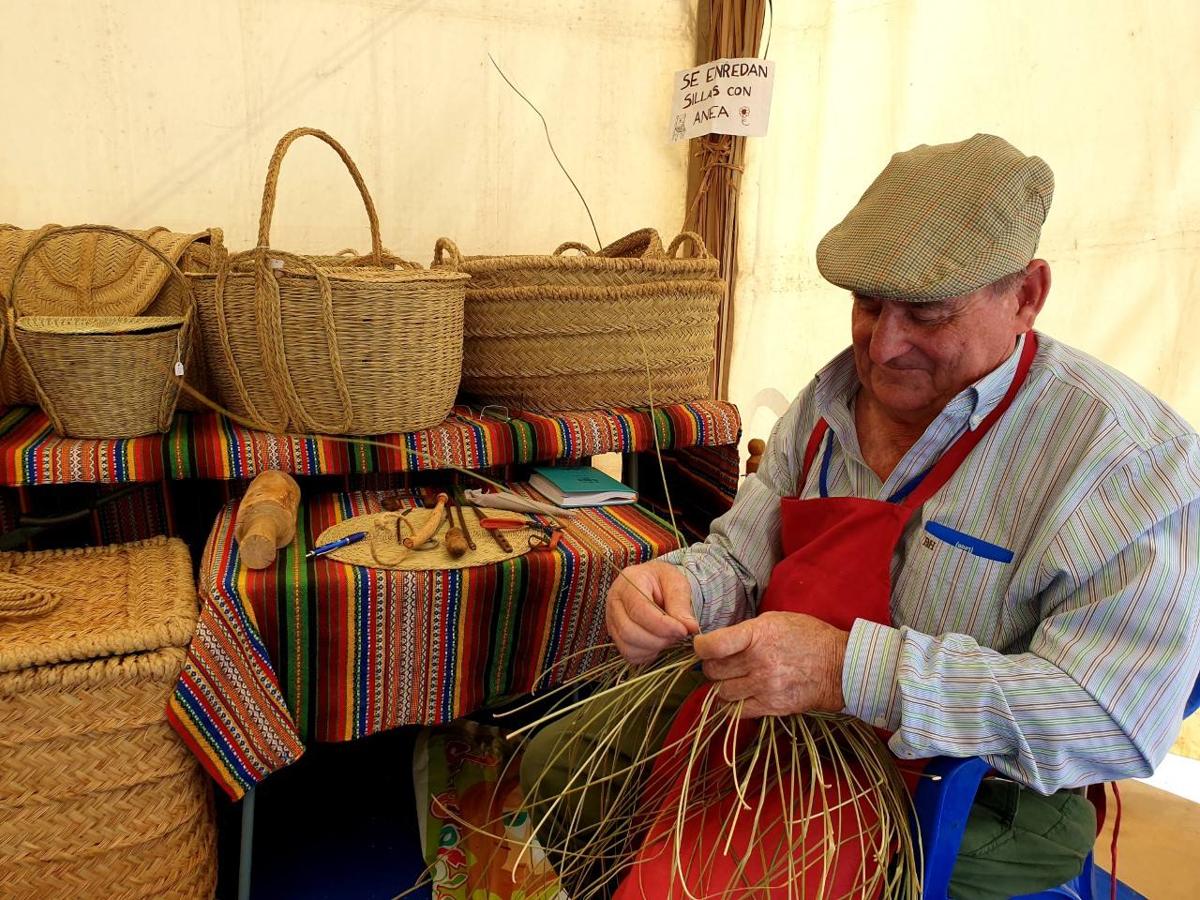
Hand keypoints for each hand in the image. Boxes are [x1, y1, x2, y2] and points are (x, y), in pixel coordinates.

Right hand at [605, 561, 698, 664]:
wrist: (653, 583)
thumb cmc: (664, 581)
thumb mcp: (676, 583)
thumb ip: (681, 604)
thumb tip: (690, 627)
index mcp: (629, 581)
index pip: (639, 609)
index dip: (662, 625)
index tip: (683, 630)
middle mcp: (615, 601)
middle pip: (629, 631)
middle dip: (659, 639)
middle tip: (678, 635)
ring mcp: (612, 620)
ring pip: (627, 646)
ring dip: (654, 648)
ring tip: (670, 637)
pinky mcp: (616, 635)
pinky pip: (629, 654)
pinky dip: (647, 654)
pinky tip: (659, 643)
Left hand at [692, 611, 848, 717]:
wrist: (840, 667)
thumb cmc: (808, 637)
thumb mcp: (775, 620)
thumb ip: (745, 631)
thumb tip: (717, 642)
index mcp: (758, 635)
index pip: (713, 645)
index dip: (700, 647)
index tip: (702, 646)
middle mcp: (758, 662)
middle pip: (713, 671)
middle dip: (711, 667)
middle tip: (720, 663)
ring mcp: (764, 687)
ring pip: (721, 693)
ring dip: (721, 686)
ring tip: (732, 679)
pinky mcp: (771, 707)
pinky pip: (736, 711)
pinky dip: (732, 704)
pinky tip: (739, 695)